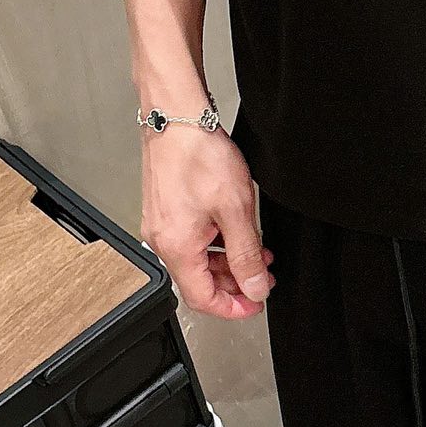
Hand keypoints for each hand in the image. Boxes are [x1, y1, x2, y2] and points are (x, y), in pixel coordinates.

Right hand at [140, 128, 272, 319]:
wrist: (177, 118)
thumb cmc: (198, 155)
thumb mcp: (236, 210)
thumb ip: (247, 255)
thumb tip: (255, 286)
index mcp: (176, 247)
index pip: (203, 299)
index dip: (233, 308)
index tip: (255, 304)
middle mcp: (163, 240)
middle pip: (199, 282)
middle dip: (235, 283)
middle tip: (263, 278)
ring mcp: (162, 225)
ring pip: (197, 261)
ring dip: (228, 262)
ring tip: (258, 254)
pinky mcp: (166, 210)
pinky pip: (192, 240)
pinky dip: (216, 245)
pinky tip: (236, 234)